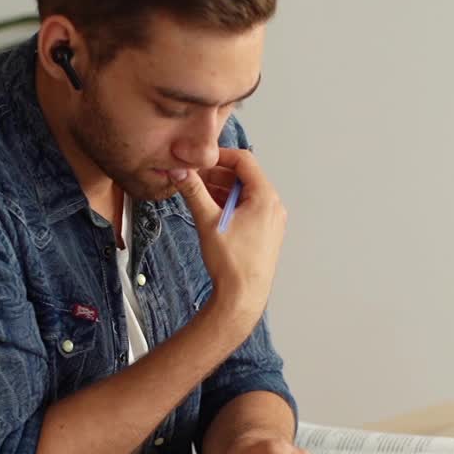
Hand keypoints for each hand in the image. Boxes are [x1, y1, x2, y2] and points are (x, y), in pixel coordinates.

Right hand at [174, 148, 286, 333]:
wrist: (243, 297)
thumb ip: (193, 192)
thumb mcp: (208, 221)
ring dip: (222, 191)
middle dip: (218, 175)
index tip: (200, 160)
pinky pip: (248, 208)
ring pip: (245, 193)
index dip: (220, 156)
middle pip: (244, 177)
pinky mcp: (266, 232)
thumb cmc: (232, 264)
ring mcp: (271, 220)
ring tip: (198, 195)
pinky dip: (230, 205)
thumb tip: (181, 172)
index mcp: (265, 198)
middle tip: (194, 178)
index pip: (244, 160)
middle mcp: (273, 206)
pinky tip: (211, 211)